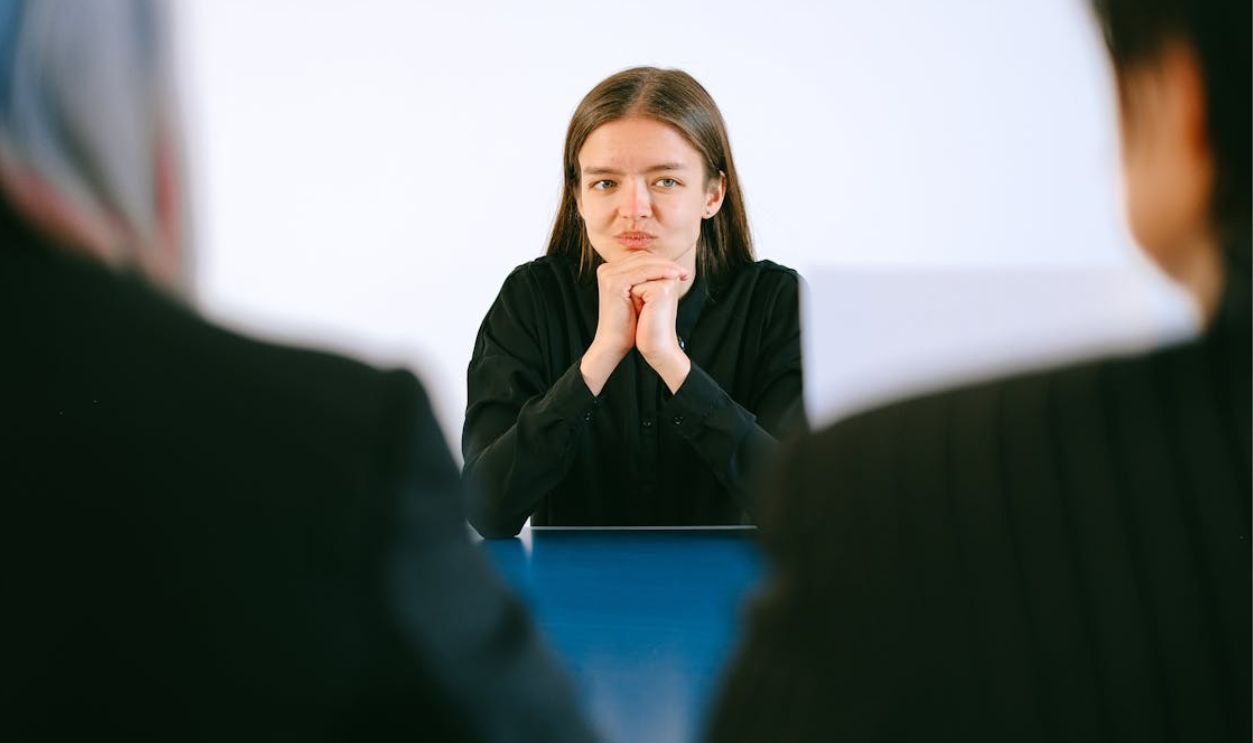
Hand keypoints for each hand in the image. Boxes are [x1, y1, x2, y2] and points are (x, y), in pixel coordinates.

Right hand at [580, 254, 687, 394]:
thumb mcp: (638, 297)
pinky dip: (660, 272)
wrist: (614, 343)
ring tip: (682, 273)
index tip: (680, 271)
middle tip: (684, 271)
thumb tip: (667, 267)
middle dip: (666, 263)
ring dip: (666, 266)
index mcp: (610, 270)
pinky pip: (642, 272)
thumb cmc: (628, 324)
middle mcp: (606, 269)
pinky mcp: (614, 282)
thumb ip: (646, 280)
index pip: (640, 258)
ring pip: (644, 263)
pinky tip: (673, 277)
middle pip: (642, 258)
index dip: (661, 262)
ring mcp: (608, 275)